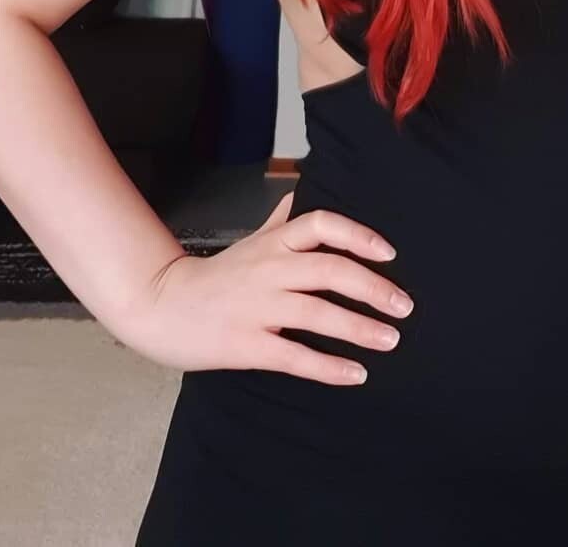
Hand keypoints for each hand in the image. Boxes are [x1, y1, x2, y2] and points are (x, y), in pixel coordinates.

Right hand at [112, 191, 412, 384]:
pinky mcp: (246, 345)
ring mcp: (257, 308)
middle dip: (374, 288)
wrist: (162, 305)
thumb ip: (283, 222)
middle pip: (329, 270)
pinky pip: (295, 356)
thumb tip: (307, 193)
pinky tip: (357, 374)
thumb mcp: (252, 241)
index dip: (359, 236)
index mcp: (274, 243)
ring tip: (391, 340)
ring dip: (360, 328)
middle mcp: (269, 270)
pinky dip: (329, 367)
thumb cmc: (216, 275)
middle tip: (405, 307)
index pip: (321, 224)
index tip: (390, 253)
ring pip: (317, 314)